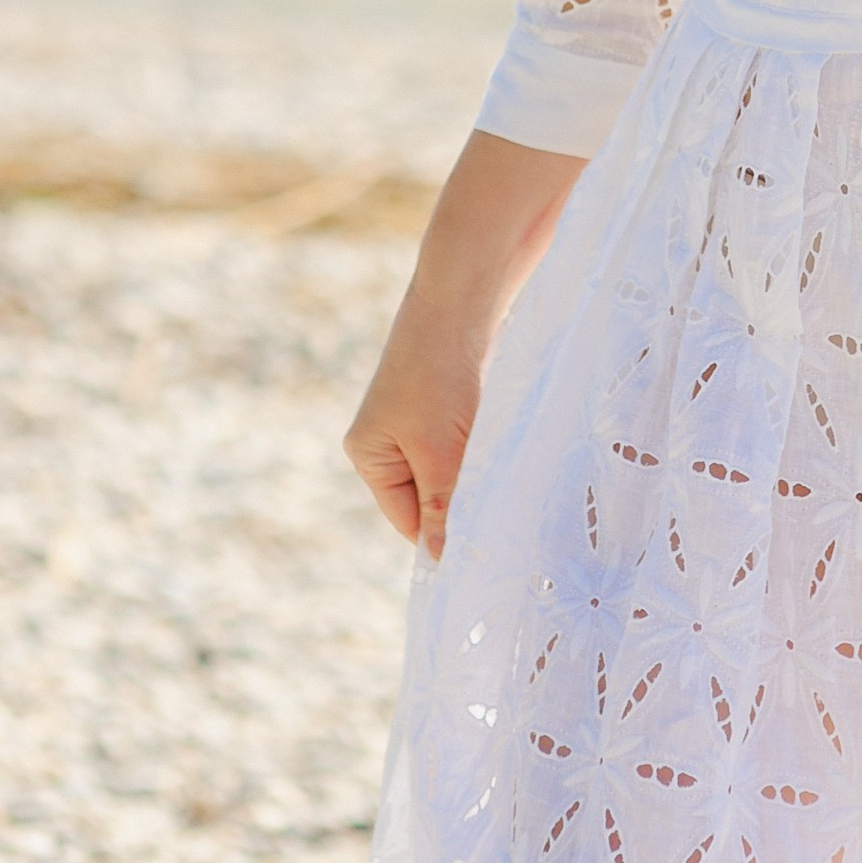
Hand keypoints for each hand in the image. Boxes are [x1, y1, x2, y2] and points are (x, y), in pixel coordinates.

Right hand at [344, 279, 488, 563]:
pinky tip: (493, 440)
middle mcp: (385, 440)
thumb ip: (441, 507)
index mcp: (368, 456)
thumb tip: (440, 558)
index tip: (479, 545)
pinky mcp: (442, 402)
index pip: (407, 519)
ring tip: (490, 463)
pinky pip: (461, 444)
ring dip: (472, 472)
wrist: (459, 304)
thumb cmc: (438, 378)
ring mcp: (413, 420)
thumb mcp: (438, 453)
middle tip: (493, 503)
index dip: (441, 533)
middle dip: (459, 499)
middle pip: (428, 495)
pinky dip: (478, 448)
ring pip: (450, 470)